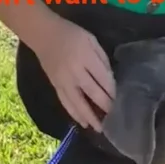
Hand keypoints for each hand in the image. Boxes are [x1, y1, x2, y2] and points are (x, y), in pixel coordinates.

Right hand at [32, 14, 115, 131]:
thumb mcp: (91, 40)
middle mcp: (75, 71)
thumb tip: (110, 80)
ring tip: (100, 128)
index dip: (112, 92)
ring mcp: (64, 81)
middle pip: (92, 93)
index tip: (121, 102)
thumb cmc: (71, 35)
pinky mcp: (56, 86)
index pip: (103, 78)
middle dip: (105, 106)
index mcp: (85, 57)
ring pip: (78, 103)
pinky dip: (75, 114)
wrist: (43, 34)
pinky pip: (66, 103)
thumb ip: (102, 59)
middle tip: (115, 118)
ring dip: (90, 117)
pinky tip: (84, 123)